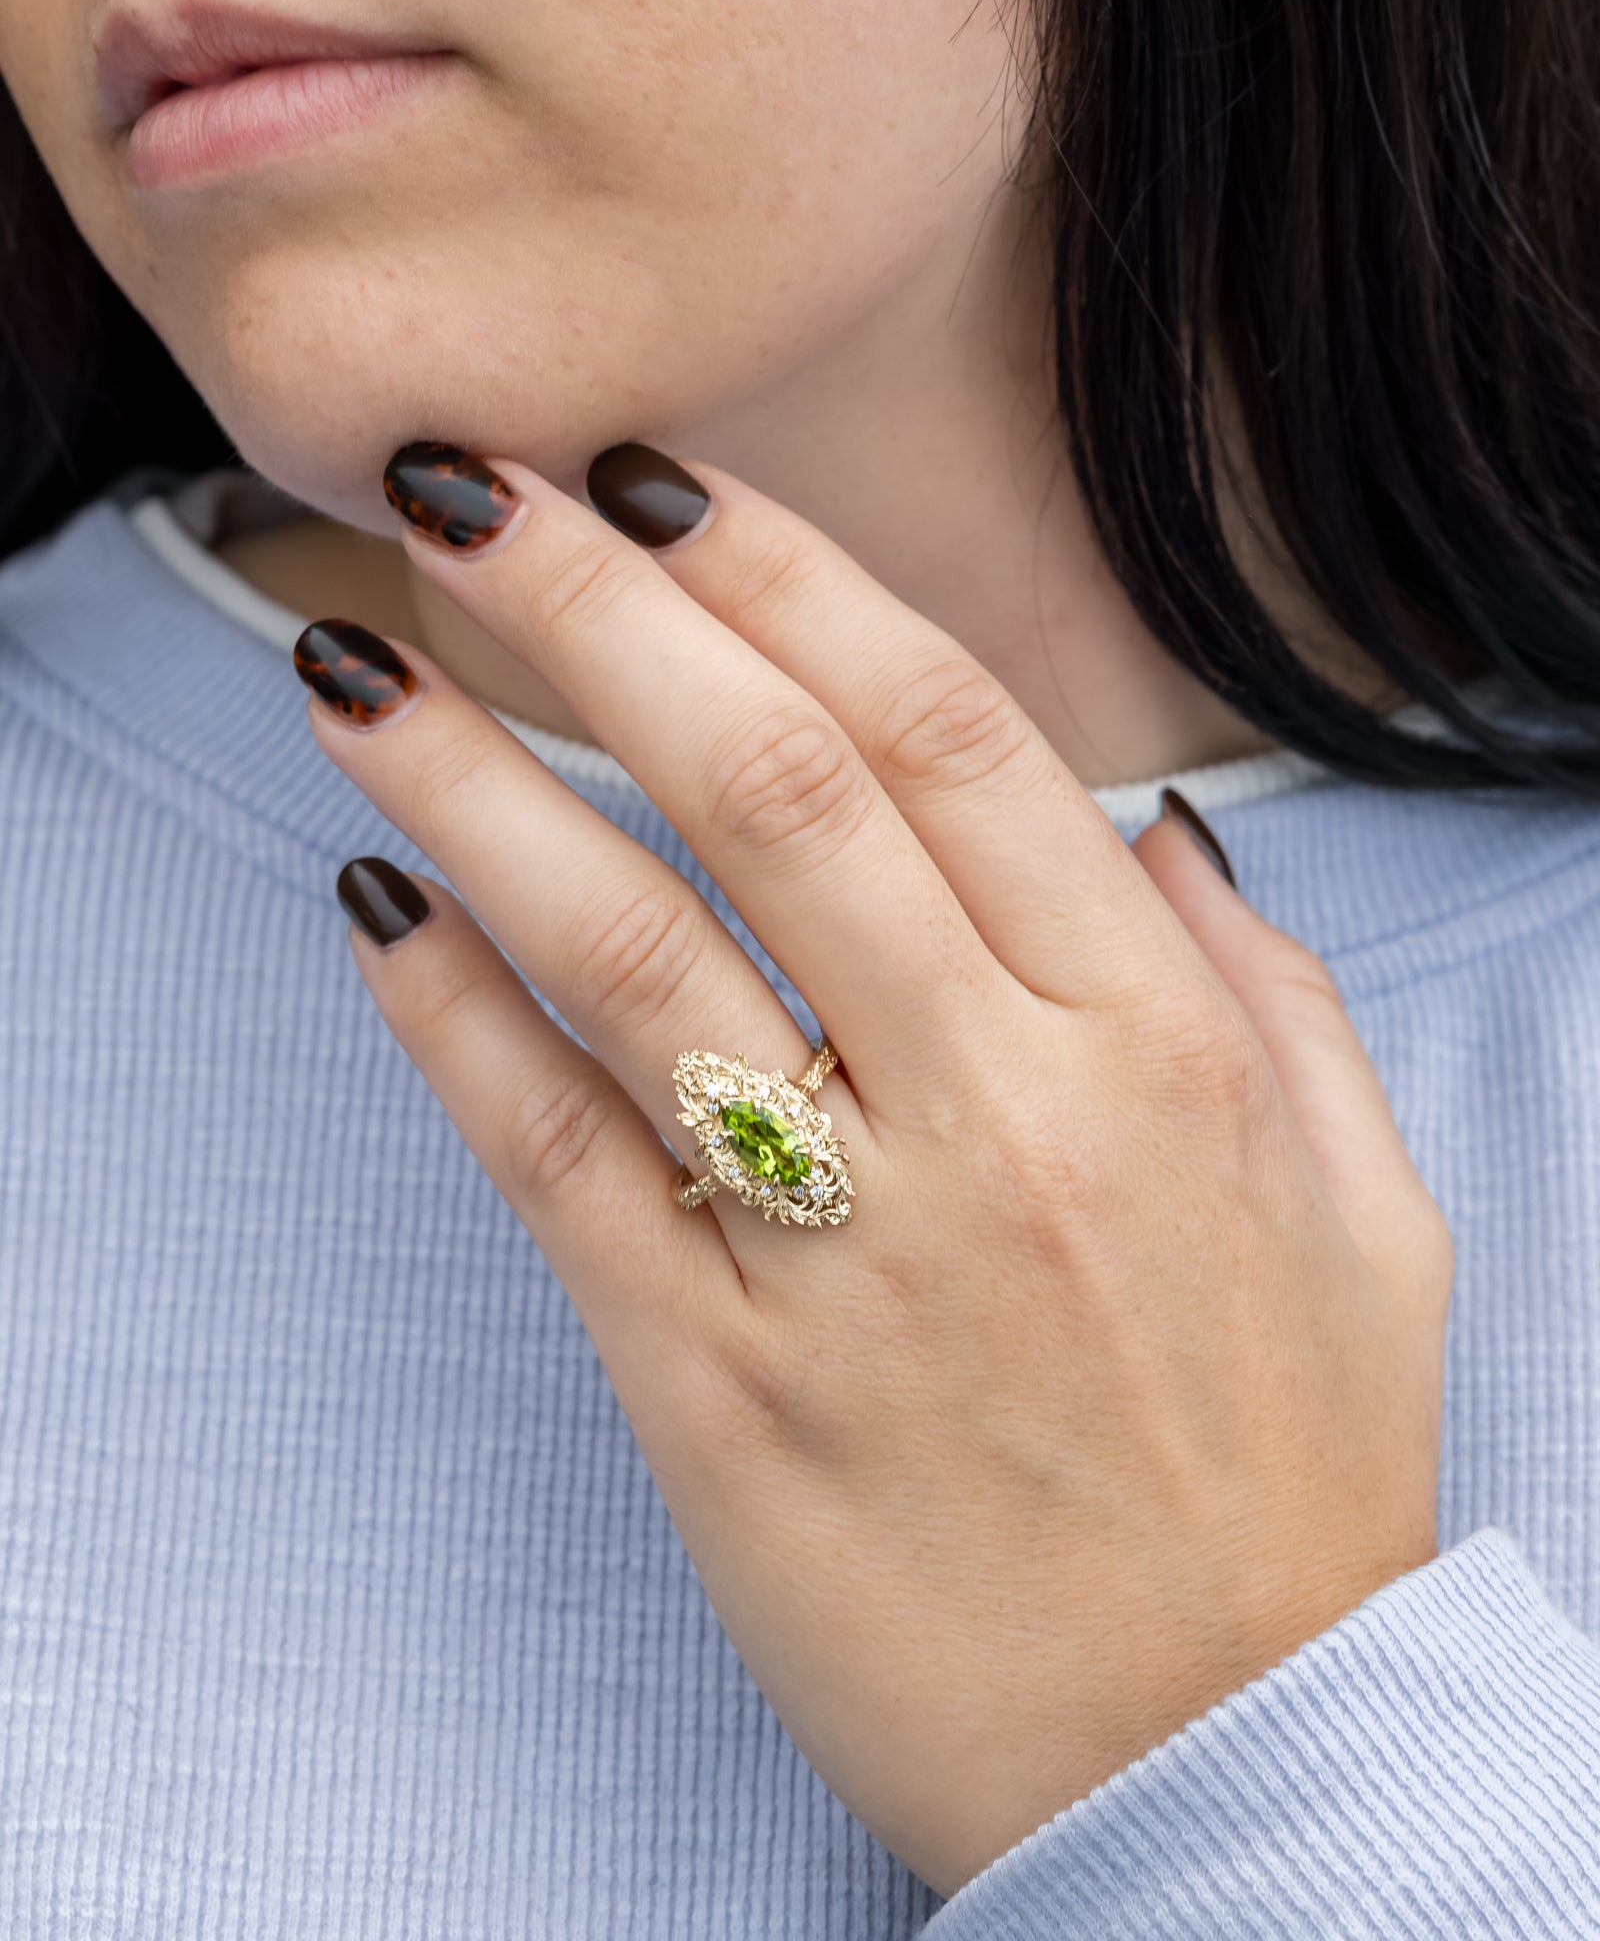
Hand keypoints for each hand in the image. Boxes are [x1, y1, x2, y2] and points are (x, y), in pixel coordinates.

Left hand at [296, 440, 1452, 1898]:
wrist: (1219, 1755)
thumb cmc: (1291, 1476)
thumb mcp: (1366, 1207)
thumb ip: (1268, 994)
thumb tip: (1145, 834)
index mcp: (1151, 1047)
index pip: (945, 733)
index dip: (788, 581)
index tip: (664, 486)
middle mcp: (999, 1118)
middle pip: (769, 792)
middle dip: (600, 610)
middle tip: (470, 487)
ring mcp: (849, 1253)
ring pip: (630, 952)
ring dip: (475, 784)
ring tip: (351, 670)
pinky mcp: (721, 1385)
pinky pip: (557, 1164)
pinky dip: (452, 1026)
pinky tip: (377, 912)